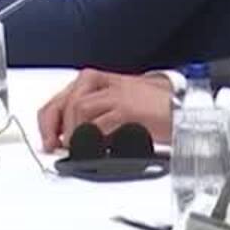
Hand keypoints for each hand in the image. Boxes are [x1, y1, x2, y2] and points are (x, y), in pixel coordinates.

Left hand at [37, 69, 172, 150]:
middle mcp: (104, 84)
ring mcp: (116, 94)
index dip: (48, 120)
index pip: (62, 97)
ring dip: (72, 133)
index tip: (47, 139)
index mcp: (99, 81)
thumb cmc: (154, 109)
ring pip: (78, 109)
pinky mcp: (127, 109)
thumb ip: (95, 115)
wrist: (182, 109)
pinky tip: (90, 148)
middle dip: (52, 127)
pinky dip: (90, 138)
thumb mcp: (118, 106)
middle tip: (54, 146)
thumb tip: (71, 137)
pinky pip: (99, 123)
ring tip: (75, 148)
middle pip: (65, 101)